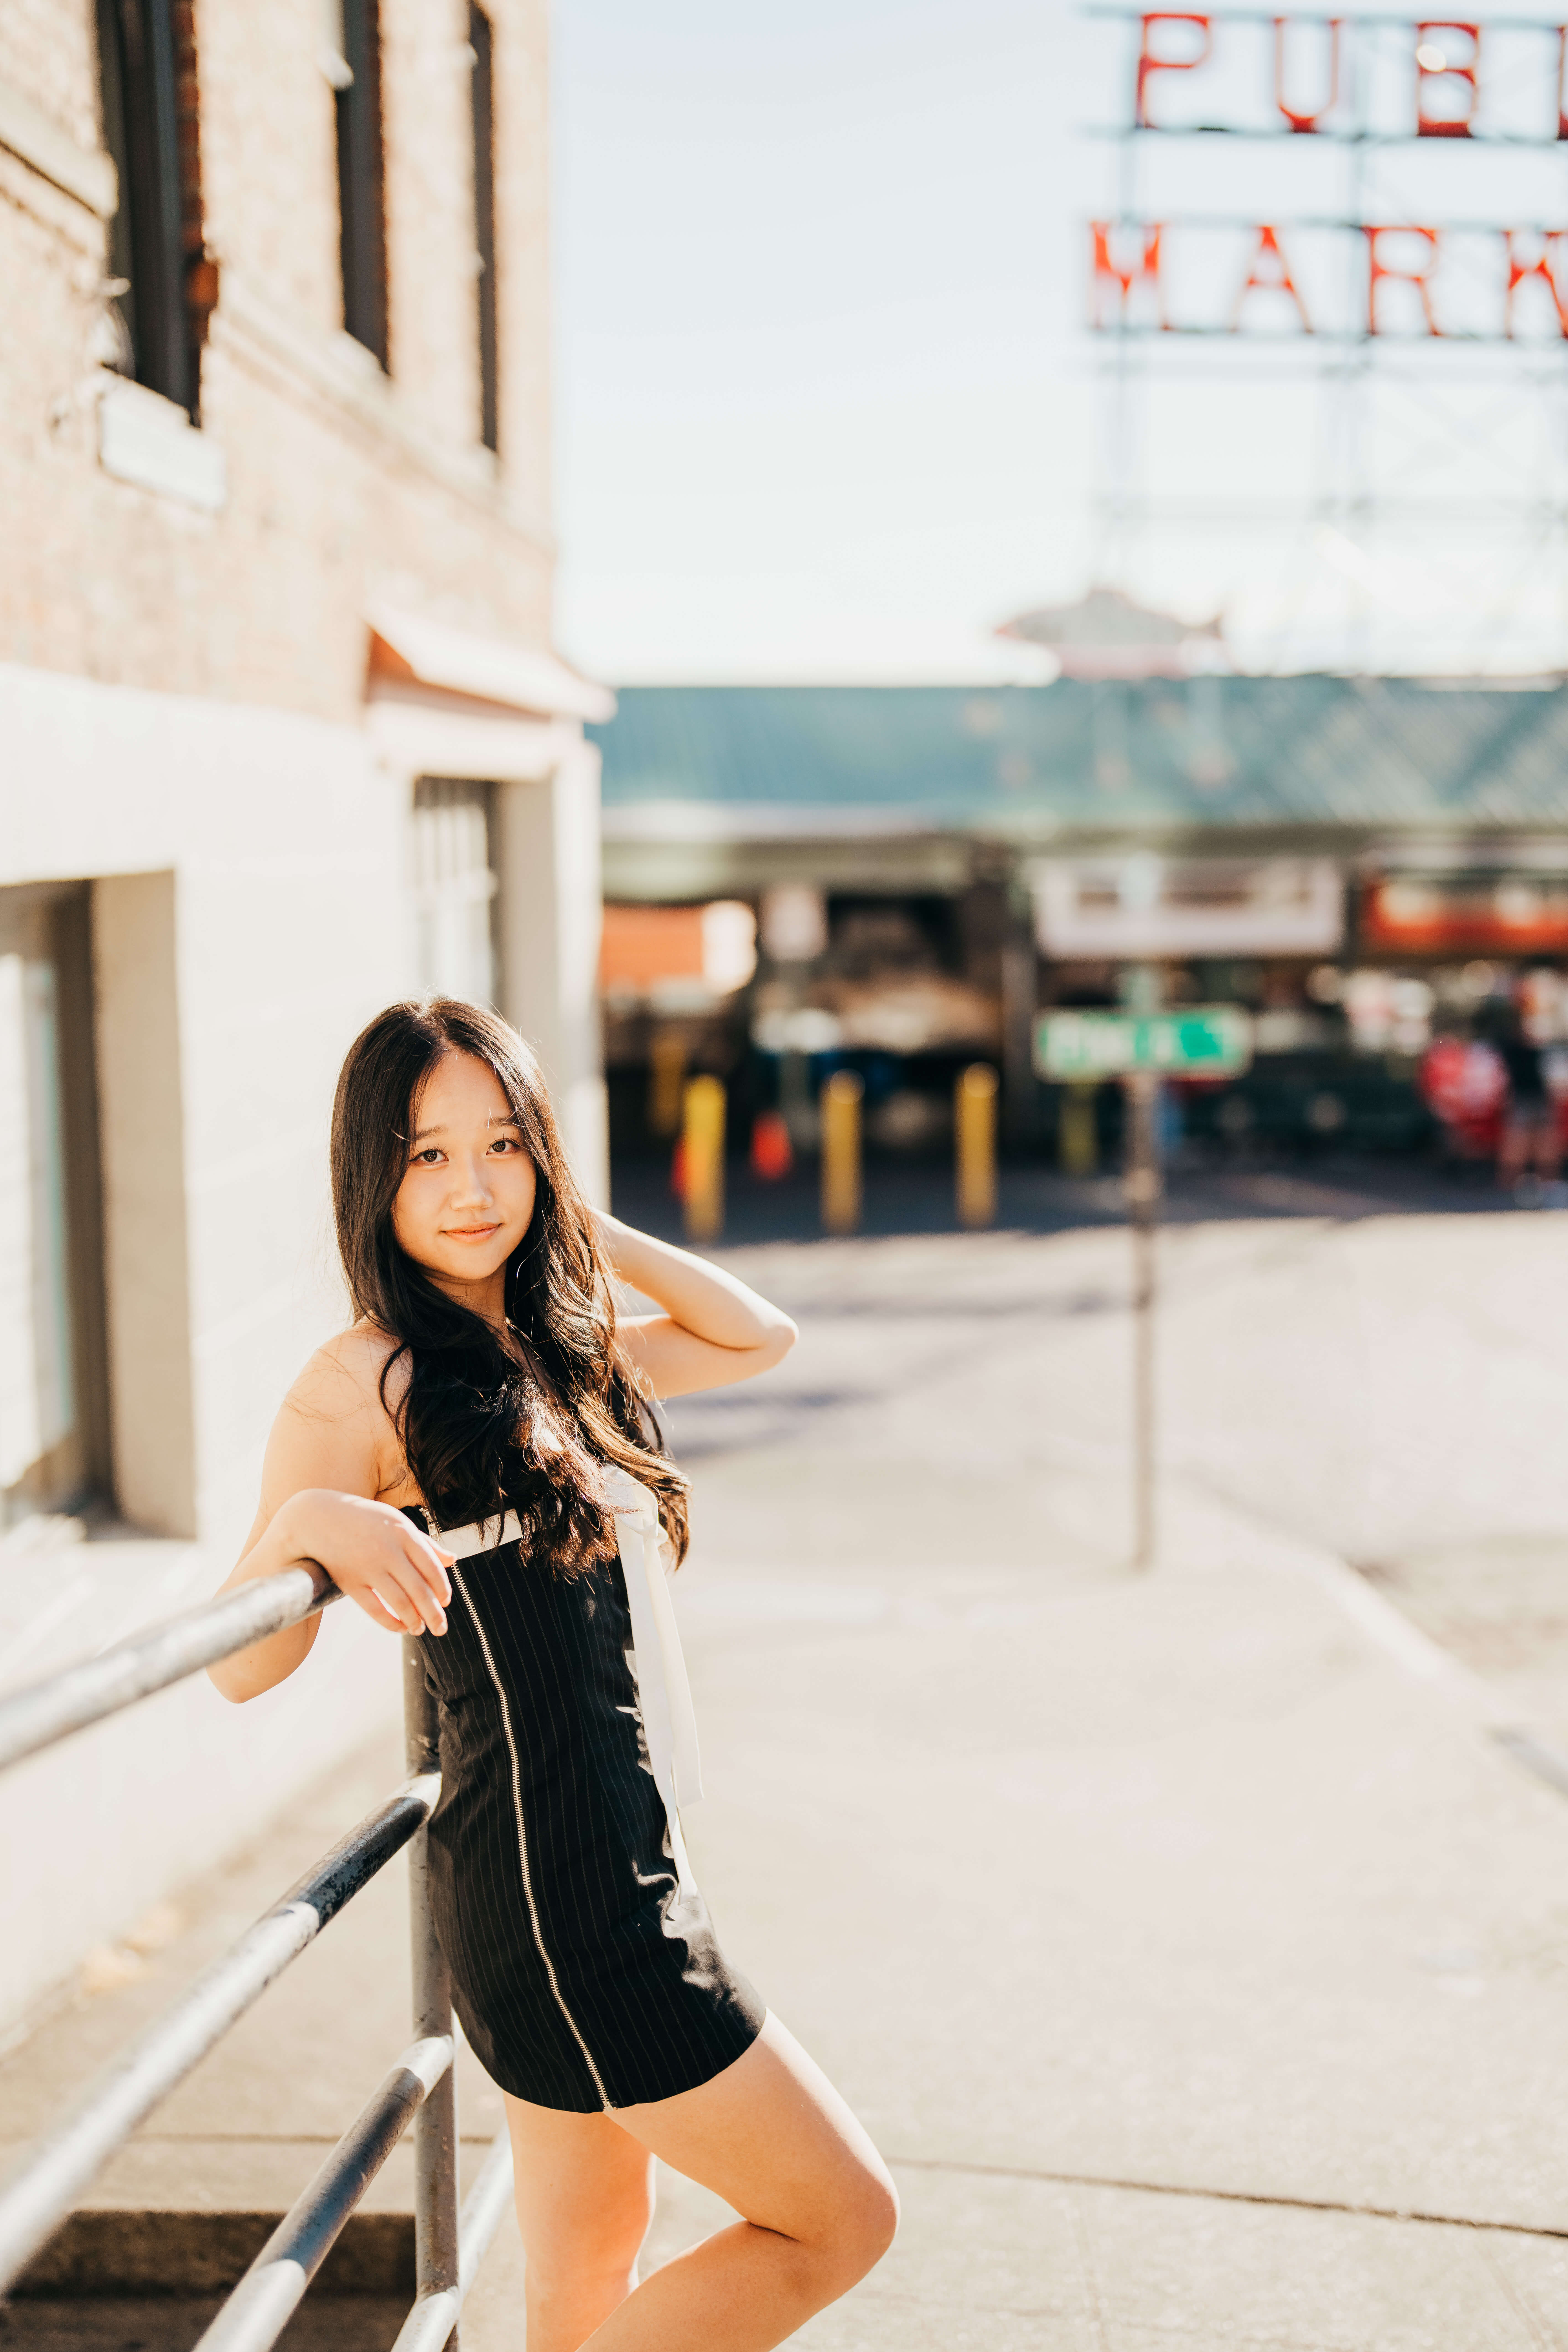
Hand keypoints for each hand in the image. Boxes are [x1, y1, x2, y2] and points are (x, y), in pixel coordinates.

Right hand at [283, 1489, 452, 1637]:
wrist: (319, 1518)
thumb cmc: (364, 1520)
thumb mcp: (397, 1523)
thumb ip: (425, 1543)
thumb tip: (452, 1560)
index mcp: (404, 1532)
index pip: (432, 1567)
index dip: (442, 1589)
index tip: (445, 1603)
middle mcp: (388, 1550)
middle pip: (419, 1590)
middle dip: (434, 1614)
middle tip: (440, 1629)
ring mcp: (368, 1566)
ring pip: (400, 1602)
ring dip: (414, 1621)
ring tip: (419, 1629)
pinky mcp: (349, 1581)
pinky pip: (374, 1609)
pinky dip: (390, 1623)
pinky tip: (399, 1628)